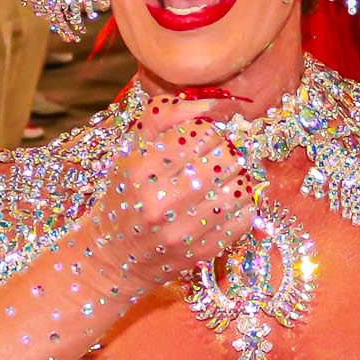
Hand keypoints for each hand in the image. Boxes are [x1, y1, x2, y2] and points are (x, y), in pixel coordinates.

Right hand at [80, 95, 252, 291]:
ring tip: (221, 179)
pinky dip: (242, 205)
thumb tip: (214, 103)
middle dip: (224, 152)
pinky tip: (224, 202)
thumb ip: (166, 114)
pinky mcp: (201, 253)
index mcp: (139, 170)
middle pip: (224, 158)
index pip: (200, 133)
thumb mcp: (132, 147)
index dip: (207, 131)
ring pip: (239, 188)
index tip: (200, 139)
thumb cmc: (126, 192)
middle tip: (214, 158)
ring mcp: (181, 233)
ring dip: (237, 178)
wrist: (115, 256)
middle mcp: (158, 202)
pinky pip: (245, 218)